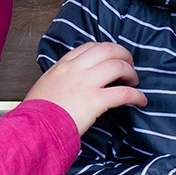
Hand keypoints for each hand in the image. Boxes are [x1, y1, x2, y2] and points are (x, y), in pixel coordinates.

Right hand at [24, 42, 144, 132]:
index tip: (113, 56)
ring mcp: (87, 83)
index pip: (90, 47)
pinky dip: (136, 95)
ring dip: (131, 72)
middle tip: (130, 64)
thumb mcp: (45, 85)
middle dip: (124, 55)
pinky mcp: (96, 100)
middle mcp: (76, 69)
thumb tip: (71, 84)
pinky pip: (123, 93)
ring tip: (135, 82)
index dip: (106, 49)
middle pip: (108, 50)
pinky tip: (141, 100)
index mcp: (63, 65)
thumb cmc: (37, 112)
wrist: (34, 127)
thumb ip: (60, 79)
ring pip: (118, 66)